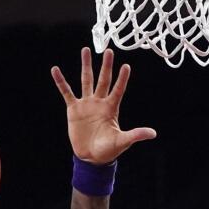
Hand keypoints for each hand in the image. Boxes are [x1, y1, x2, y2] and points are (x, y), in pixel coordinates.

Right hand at [51, 48, 155, 164]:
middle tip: (108, 50)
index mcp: (111, 108)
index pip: (118, 90)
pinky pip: (66, 92)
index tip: (126, 66)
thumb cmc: (108, 150)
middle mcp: (99, 102)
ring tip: (85, 50)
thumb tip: (153, 133)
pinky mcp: (74, 109)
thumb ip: (136, 135)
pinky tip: (55, 70)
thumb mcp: (123, 141)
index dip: (122, 79)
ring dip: (86, 66)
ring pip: (86, 80)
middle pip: (103, 80)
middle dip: (106, 66)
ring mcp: (86, 104)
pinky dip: (61, 82)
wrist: (91, 158)